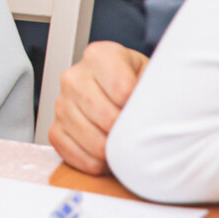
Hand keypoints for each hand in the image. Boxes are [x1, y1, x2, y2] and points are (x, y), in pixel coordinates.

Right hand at [48, 41, 148, 174]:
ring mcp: (62, 103)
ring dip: (111, 150)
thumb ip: (157, 87)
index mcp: (100, 55)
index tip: (146, 112)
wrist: (124, 94)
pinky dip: (94, 162)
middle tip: (137, 134)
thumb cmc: (140, 86)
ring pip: (89, 138)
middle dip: (125, 131)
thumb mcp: (153, 75)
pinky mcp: (55, 129)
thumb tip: (163, 110)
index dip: (137, 107)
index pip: (121, 88)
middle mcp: (75, 76)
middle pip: (103, 114)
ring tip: (123, 143)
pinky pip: (72, 153)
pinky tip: (107, 155)